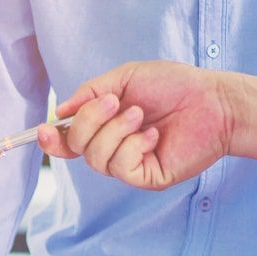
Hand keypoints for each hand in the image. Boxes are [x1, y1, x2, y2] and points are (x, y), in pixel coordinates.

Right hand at [37, 61, 242, 190]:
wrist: (212, 101)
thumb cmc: (174, 86)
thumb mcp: (124, 78)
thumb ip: (90, 92)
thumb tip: (62, 111)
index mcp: (105, 125)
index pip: (68, 141)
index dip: (51, 139)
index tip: (44, 129)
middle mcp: (113, 147)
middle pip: (76, 146)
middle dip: (90, 121)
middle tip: (116, 102)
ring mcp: (129, 165)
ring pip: (96, 157)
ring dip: (115, 130)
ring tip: (141, 116)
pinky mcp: (146, 177)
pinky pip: (120, 167)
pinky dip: (134, 146)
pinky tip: (153, 135)